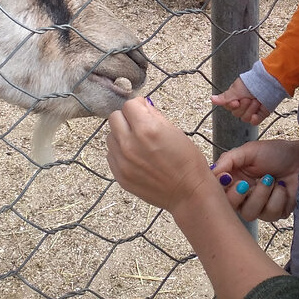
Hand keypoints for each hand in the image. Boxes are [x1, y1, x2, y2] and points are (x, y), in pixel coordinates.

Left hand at [107, 98, 216, 215]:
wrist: (188, 193)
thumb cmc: (188, 163)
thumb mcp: (175, 131)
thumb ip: (154, 116)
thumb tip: (143, 105)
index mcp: (147, 130)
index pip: (129, 105)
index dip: (138, 106)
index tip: (144, 110)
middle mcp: (130, 144)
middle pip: (114, 118)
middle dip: (127, 118)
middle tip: (140, 125)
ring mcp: (122, 162)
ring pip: (110, 137)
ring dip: (121, 136)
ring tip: (138, 144)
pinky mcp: (119, 175)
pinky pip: (111, 155)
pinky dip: (120, 152)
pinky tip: (136, 157)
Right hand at [210, 77, 269, 124]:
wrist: (268, 84)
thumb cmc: (251, 83)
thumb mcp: (235, 90)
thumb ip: (223, 98)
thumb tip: (212, 99)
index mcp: (235, 98)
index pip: (229, 108)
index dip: (232, 106)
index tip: (236, 101)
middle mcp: (243, 104)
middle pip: (237, 114)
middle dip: (243, 106)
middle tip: (248, 98)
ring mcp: (252, 110)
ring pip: (245, 118)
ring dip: (251, 109)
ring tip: (256, 101)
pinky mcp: (260, 114)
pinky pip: (254, 122)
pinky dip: (255, 118)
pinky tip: (256, 113)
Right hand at [214, 138, 298, 221]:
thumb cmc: (277, 152)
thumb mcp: (250, 150)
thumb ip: (229, 159)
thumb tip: (212, 172)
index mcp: (235, 181)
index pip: (219, 193)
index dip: (222, 189)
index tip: (227, 178)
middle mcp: (245, 196)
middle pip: (233, 208)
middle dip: (240, 195)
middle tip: (247, 183)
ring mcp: (261, 206)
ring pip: (251, 213)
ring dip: (262, 194)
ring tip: (271, 179)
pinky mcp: (277, 212)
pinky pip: (271, 214)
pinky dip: (278, 198)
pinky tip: (283, 187)